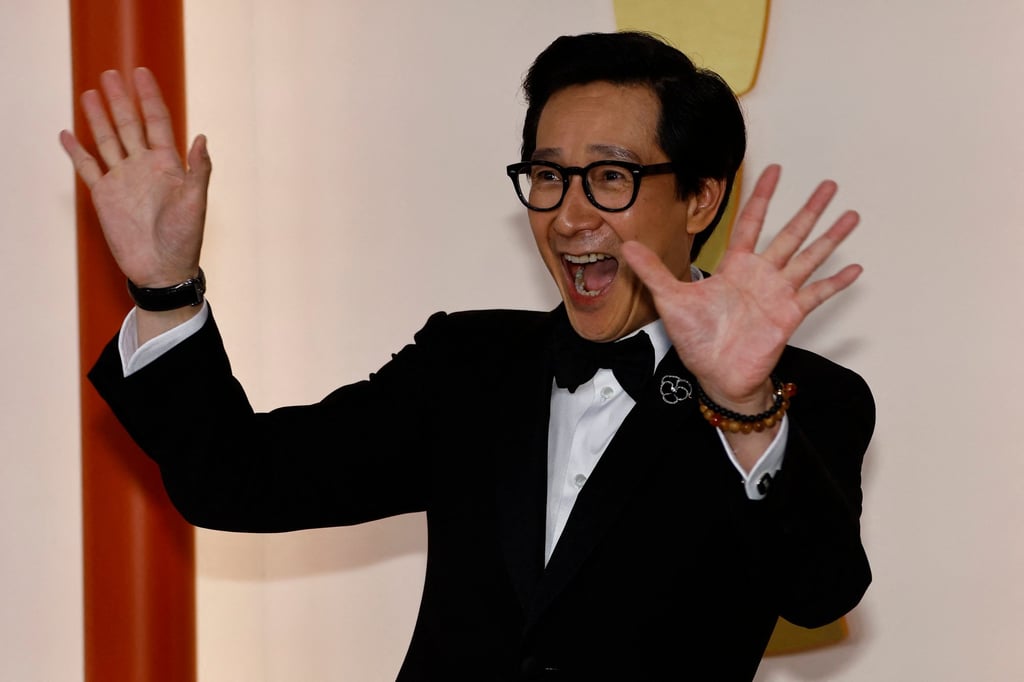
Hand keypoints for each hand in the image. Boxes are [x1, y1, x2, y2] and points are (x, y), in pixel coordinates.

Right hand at [60, 67, 210, 288]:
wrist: (161, 270)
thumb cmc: (184, 239)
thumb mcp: (196, 202)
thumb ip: (199, 169)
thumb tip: (202, 136)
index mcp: (168, 165)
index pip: (157, 122)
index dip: (150, 98)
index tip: (142, 74)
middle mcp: (144, 167)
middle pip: (129, 125)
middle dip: (120, 100)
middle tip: (110, 74)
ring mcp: (123, 180)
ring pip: (107, 140)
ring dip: (98, 118)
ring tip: (89, 93)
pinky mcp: (105, 196)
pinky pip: (88, 168)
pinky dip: (77, 151)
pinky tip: (68, 134)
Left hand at [622, 164, 861, 411]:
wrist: (716, 375)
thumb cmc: (696, 340)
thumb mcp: (670, 299)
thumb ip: (653, 271)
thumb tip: (626, 246)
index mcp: (735, 266)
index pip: (752, 222)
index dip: (763, 196)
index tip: (776, 169)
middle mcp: (761, 275)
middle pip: (790, 233)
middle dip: (810, 209)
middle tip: (830, 185)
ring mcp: (779, 293)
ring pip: (809, 256)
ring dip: (830, 237)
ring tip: (852, 215)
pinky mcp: (790, 314)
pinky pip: (817, 293)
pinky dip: (836, 282)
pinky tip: (855, 267)